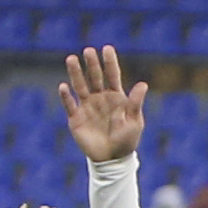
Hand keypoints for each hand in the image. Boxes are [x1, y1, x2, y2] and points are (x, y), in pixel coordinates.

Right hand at [60, 44, 144, 164]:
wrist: (112, 159)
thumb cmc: (127, 140)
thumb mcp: (134, 121)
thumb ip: (135, 103)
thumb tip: (143, 84)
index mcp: (116, 97)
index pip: (112, 75)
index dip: (110, 62)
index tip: (107, 48)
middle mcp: (100, 98)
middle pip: (95, 77)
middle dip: (92, 64)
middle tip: (88, 50)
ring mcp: (87, 107)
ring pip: (80, 86)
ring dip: (76, 73)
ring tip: (71, 58)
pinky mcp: (76, 118)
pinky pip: (69, 104)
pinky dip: (66, 96)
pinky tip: (63, 86)